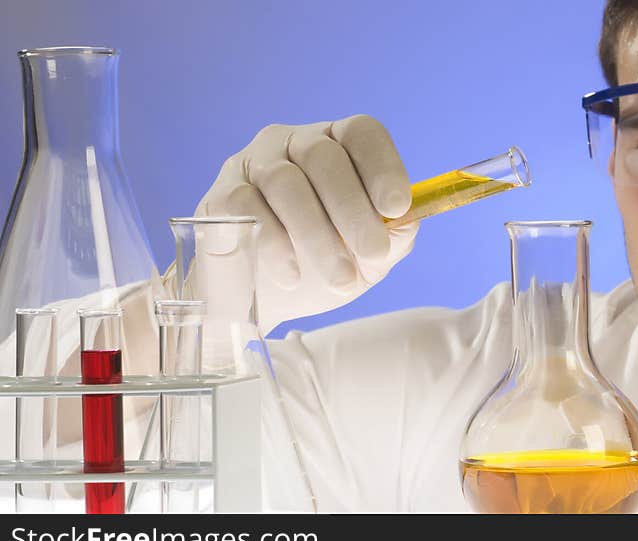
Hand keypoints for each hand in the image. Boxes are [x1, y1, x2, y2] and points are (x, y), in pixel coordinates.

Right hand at [196, 114, 418, 330]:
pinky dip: (274, 244)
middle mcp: (293, 142)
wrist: (268, 298)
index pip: (361, 133)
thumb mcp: (369, 256)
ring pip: (286, 183)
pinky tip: (292, 274)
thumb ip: (393, 236)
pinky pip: (246, 207)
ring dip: (317, 234)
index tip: (396, 208)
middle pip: (323, 156)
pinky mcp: (220, 195)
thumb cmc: (324, 264)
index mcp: (337, 146)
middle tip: (372, 253)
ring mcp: (252, 164)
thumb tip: (406, 219)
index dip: (382, 166)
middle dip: (352, 209)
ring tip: (339, 277)